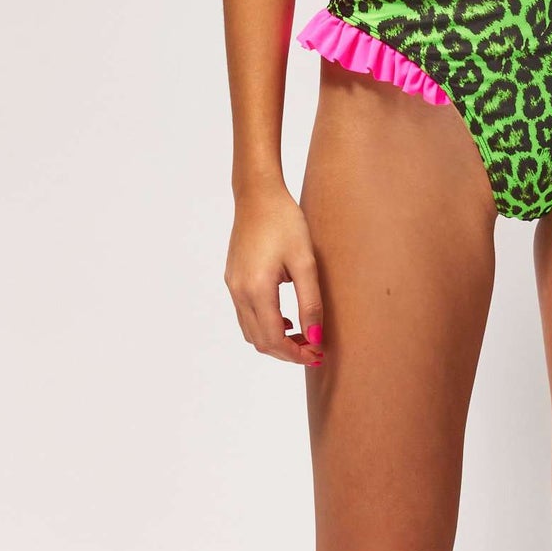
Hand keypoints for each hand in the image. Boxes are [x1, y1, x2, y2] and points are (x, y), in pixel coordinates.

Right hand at [224, 182, 326, 364]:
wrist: (257, 195)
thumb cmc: (285, 222)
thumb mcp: (305, 262)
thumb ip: (310, 303)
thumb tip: (316, 338)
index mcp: (257, 289)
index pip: (274, 339)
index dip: (296, 354)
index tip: (318, 355)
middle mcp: (239, 292)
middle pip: (260, 341)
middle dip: (287, 352)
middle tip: (314, 350)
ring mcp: (233, 286)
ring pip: (251, 331)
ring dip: (276, 341)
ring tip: (303, 336)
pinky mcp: (233, 279)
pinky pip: (246, 315)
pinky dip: (265, 326)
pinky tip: (285, 318)